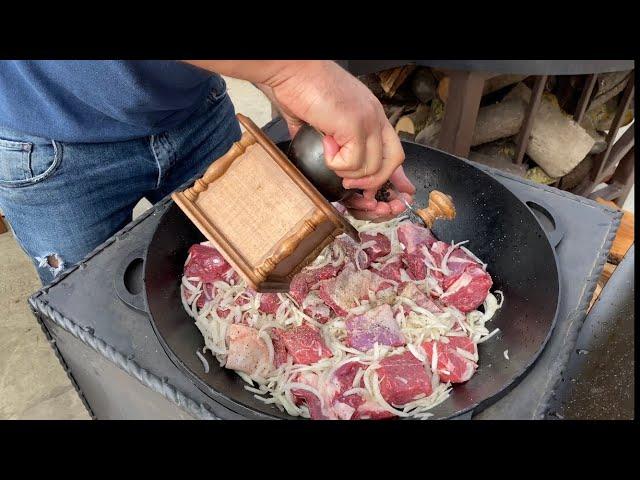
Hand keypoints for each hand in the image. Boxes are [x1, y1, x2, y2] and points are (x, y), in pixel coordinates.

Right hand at [256, 61, 411, 218]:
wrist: (291, 70)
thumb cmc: (300, 87)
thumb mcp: (320, 119)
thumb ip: (325, 138)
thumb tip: (318, 153)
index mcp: (370, 113)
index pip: (393, 149)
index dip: (393, 174)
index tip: (387, 190)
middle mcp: (375, 116)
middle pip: (393, 160)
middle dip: (374, 181)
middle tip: (350, 184)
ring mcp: (368, 120)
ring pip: (371, 167)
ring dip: (346, 171)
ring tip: (328, 153)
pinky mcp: (355, 126)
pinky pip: (352, 163)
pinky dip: (334, 162)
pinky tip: (324, 143)